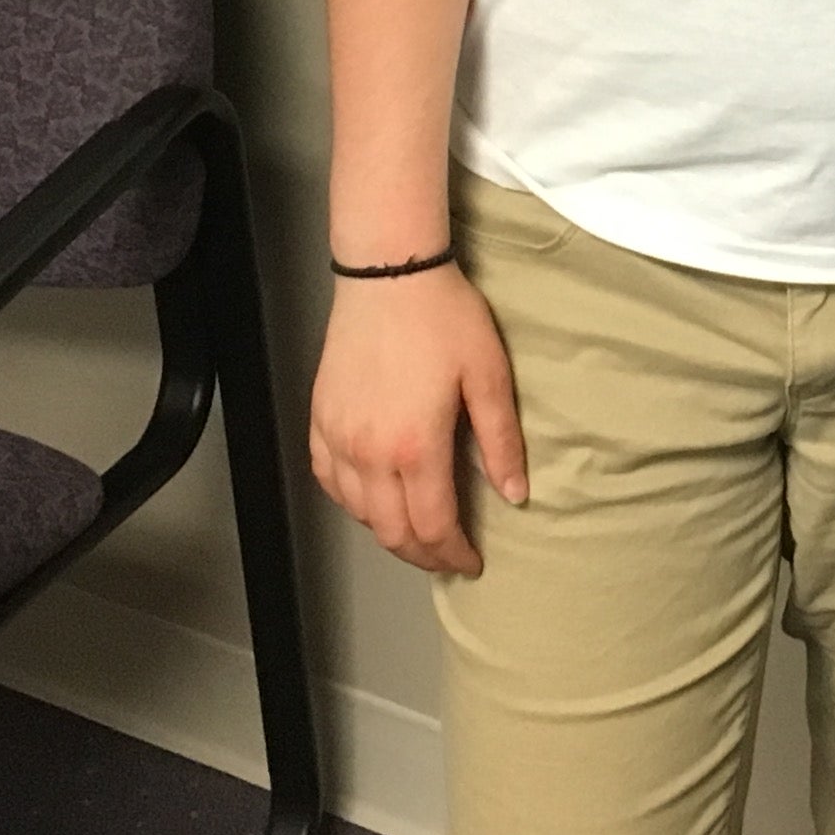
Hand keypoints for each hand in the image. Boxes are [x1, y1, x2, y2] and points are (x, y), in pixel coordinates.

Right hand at [306, 263, 526, 575]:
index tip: (471, 561)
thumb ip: (501, 441)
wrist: (389, 272)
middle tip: (447, 556)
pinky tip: (371, 498)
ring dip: (388, 531)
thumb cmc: (443, 317)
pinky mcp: (320, 418)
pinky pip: (329, 480)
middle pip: (391, 531)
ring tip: (418, 530)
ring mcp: (338, 437)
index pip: (433, 526)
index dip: (453, 554)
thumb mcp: (489, 375)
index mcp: (416, 447)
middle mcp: (370, 453)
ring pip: (357, 512)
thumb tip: (514, 494)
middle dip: (422, 554)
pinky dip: (352, 501)